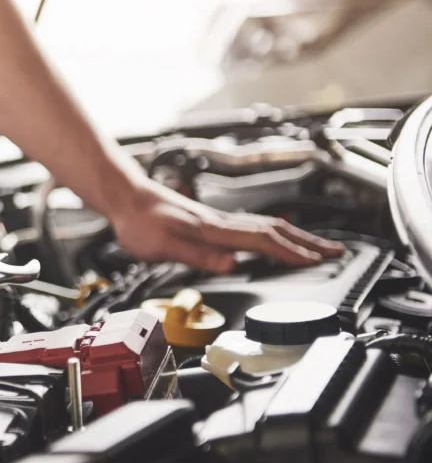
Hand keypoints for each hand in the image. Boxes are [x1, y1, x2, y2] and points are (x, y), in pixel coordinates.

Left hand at [110, 179, 343, 272]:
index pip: (261, 241)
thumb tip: (229, 264)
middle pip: (273, 230)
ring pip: (266, 226)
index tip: (316, 262)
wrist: (125, 197)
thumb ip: (197, 255)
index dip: (290, 253)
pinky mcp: (211, 220)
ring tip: (318, 247)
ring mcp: (218, 219)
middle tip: (336, 253)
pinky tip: (278, 239)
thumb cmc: (139, 222)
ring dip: (296, 237)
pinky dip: (276, 233)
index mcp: (212, 229)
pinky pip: (253, 226)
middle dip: (307, 243)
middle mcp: (220, 222)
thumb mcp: (162, 246)